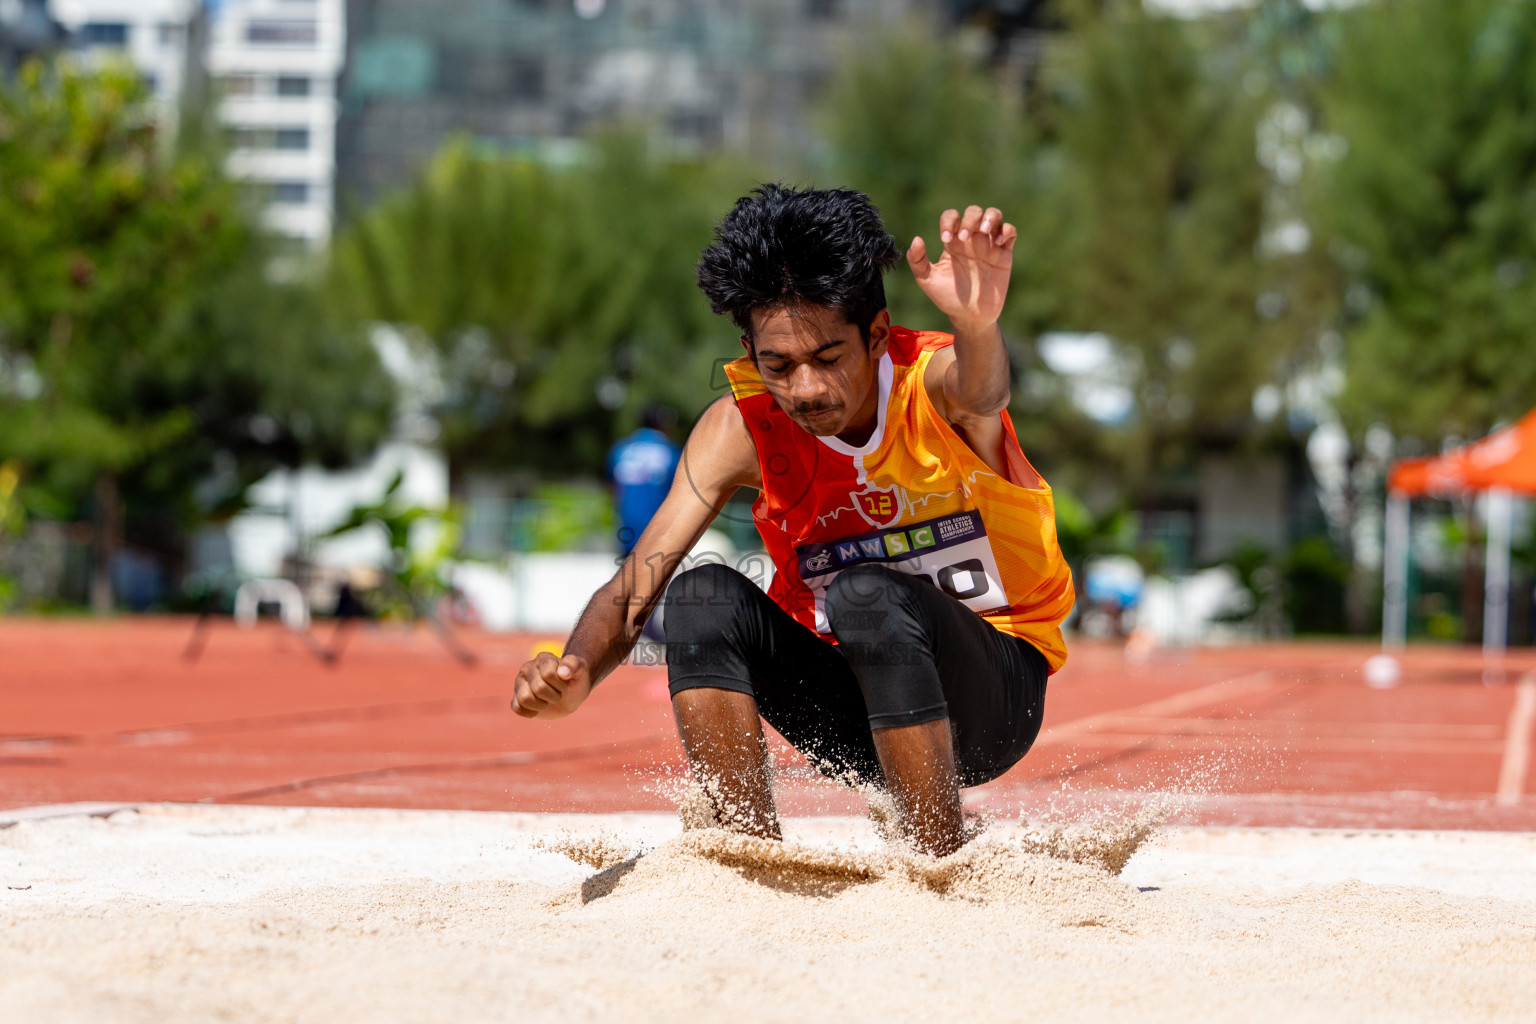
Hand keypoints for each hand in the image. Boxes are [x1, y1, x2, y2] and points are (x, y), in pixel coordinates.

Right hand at [511, 652, 592, 719]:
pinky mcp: (516, 698)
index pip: (549, 674)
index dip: (561, 684)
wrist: (570, 696)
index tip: (565, 684)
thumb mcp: (582, 671)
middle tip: (557, 693)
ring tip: (547, 700)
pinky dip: (530, 713)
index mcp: (543, 658)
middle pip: (538, 688)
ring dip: (541, 705)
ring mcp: (519, 683)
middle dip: (553, 696)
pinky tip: (538, 708)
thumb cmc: (575, 681)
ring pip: (525, 699)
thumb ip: (575, 665)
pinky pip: (517, 708)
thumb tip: (562, 672)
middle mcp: (527, 668)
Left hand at [907, 205, 1016, 330]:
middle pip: (973, 212)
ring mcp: (989, 245)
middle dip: (969, 219)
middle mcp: (971, 240)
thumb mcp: (927, 281)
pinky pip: (1010, 231)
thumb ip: (918, 261)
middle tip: (964, 237)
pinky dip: (1006, 230)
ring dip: (989, 217)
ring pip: (994, 215)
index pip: (951, 216)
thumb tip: (917, 239)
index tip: (946, 239)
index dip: (949, 221)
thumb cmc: (948, 298)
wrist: (970, 317)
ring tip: (983, 230)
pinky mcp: (1004, 254)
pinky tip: (998, 242)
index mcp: (953, 242)